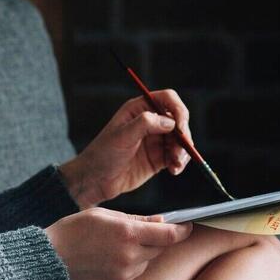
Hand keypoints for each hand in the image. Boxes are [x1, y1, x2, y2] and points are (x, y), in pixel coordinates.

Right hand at [44, 208, 192, 279]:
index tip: (187, 226)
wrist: (50, 259)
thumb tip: (160, 221)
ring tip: (117, 244)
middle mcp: (129, 256)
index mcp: (127, 233)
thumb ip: (135, 218)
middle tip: (141, 231)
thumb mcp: (103, 214)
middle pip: (159, 248)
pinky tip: (111, 257)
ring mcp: (124, 274)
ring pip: (146, 262)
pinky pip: (134, 274)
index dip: (181, 230)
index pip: (167, 234)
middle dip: (157, 239)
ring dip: (142, 252)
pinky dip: (130, 265)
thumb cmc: (73, 231)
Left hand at [60, 90, 192, 207]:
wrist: (96, 180)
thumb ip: (144, 124)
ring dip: (183, 152)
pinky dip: (180, 162)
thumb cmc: (103, 154)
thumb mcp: (122, 136)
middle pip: (178, 121)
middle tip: (180, 152)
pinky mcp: (159, 158)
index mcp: (139, 109)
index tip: (181, 128)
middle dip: (183, 136)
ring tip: (175, 165)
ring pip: (180, 140)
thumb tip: (170, 121)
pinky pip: (177, 156)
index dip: (178, 110)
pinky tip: (174, 170)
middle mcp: (150, 122)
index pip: (167, 100)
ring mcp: (155, 140)